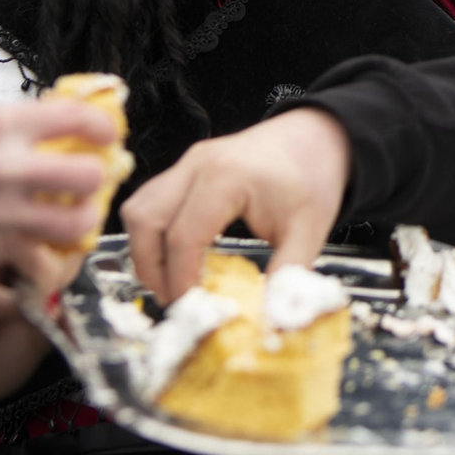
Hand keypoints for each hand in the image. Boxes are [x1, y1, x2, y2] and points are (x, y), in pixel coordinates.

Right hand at [0, 101, 116, 265]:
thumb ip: (19, 128)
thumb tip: (65, 127)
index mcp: (2, 125)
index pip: (79, 118)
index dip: (104, 127)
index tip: (107, 134)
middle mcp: (7, 167)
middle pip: (89, 175)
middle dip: (97, 177)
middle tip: (90, 179)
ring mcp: (1, 213)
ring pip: (76, 223)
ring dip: (82, 219)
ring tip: (74, 216)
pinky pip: (41, 258)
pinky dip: (49, 255)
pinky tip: (44, 246)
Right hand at [121, 107, 349, 302]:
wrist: (316, 135)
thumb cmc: (313, 176)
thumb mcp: (310, 230)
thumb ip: (288, 275)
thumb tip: (271, 319)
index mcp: (227, 177)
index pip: (183, 236)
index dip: (180, 279)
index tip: (194, 309)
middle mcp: (197, 165)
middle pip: (145, 220)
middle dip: (151, 268)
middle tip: (175, 301)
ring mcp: (187, 162)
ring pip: (138, 209)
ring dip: (145, 250)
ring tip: (170, 282)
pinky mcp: (186, 167)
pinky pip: (151, 201)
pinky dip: (153, 233)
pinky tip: (176, 256)